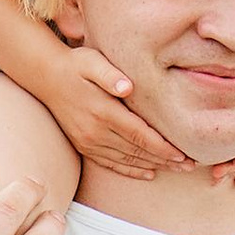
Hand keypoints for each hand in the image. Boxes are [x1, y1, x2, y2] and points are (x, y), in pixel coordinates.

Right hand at [44, 39, 189, 179]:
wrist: (45, 77)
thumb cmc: (75, 65)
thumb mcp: (91, 61)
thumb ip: (110, 74)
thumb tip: (127, 87)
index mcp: (103, 112)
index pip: (140, 135)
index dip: (163, 147)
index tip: (183, 154)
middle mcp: (95, 132)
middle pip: (137, 151)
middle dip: (165, 160)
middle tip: (190, 165)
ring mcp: (88, 141)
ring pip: (126, 160)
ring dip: (153, 166)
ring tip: (176, 170)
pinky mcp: (84, 145)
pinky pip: (110, 163)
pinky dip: (130, 170)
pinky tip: (148, 173)